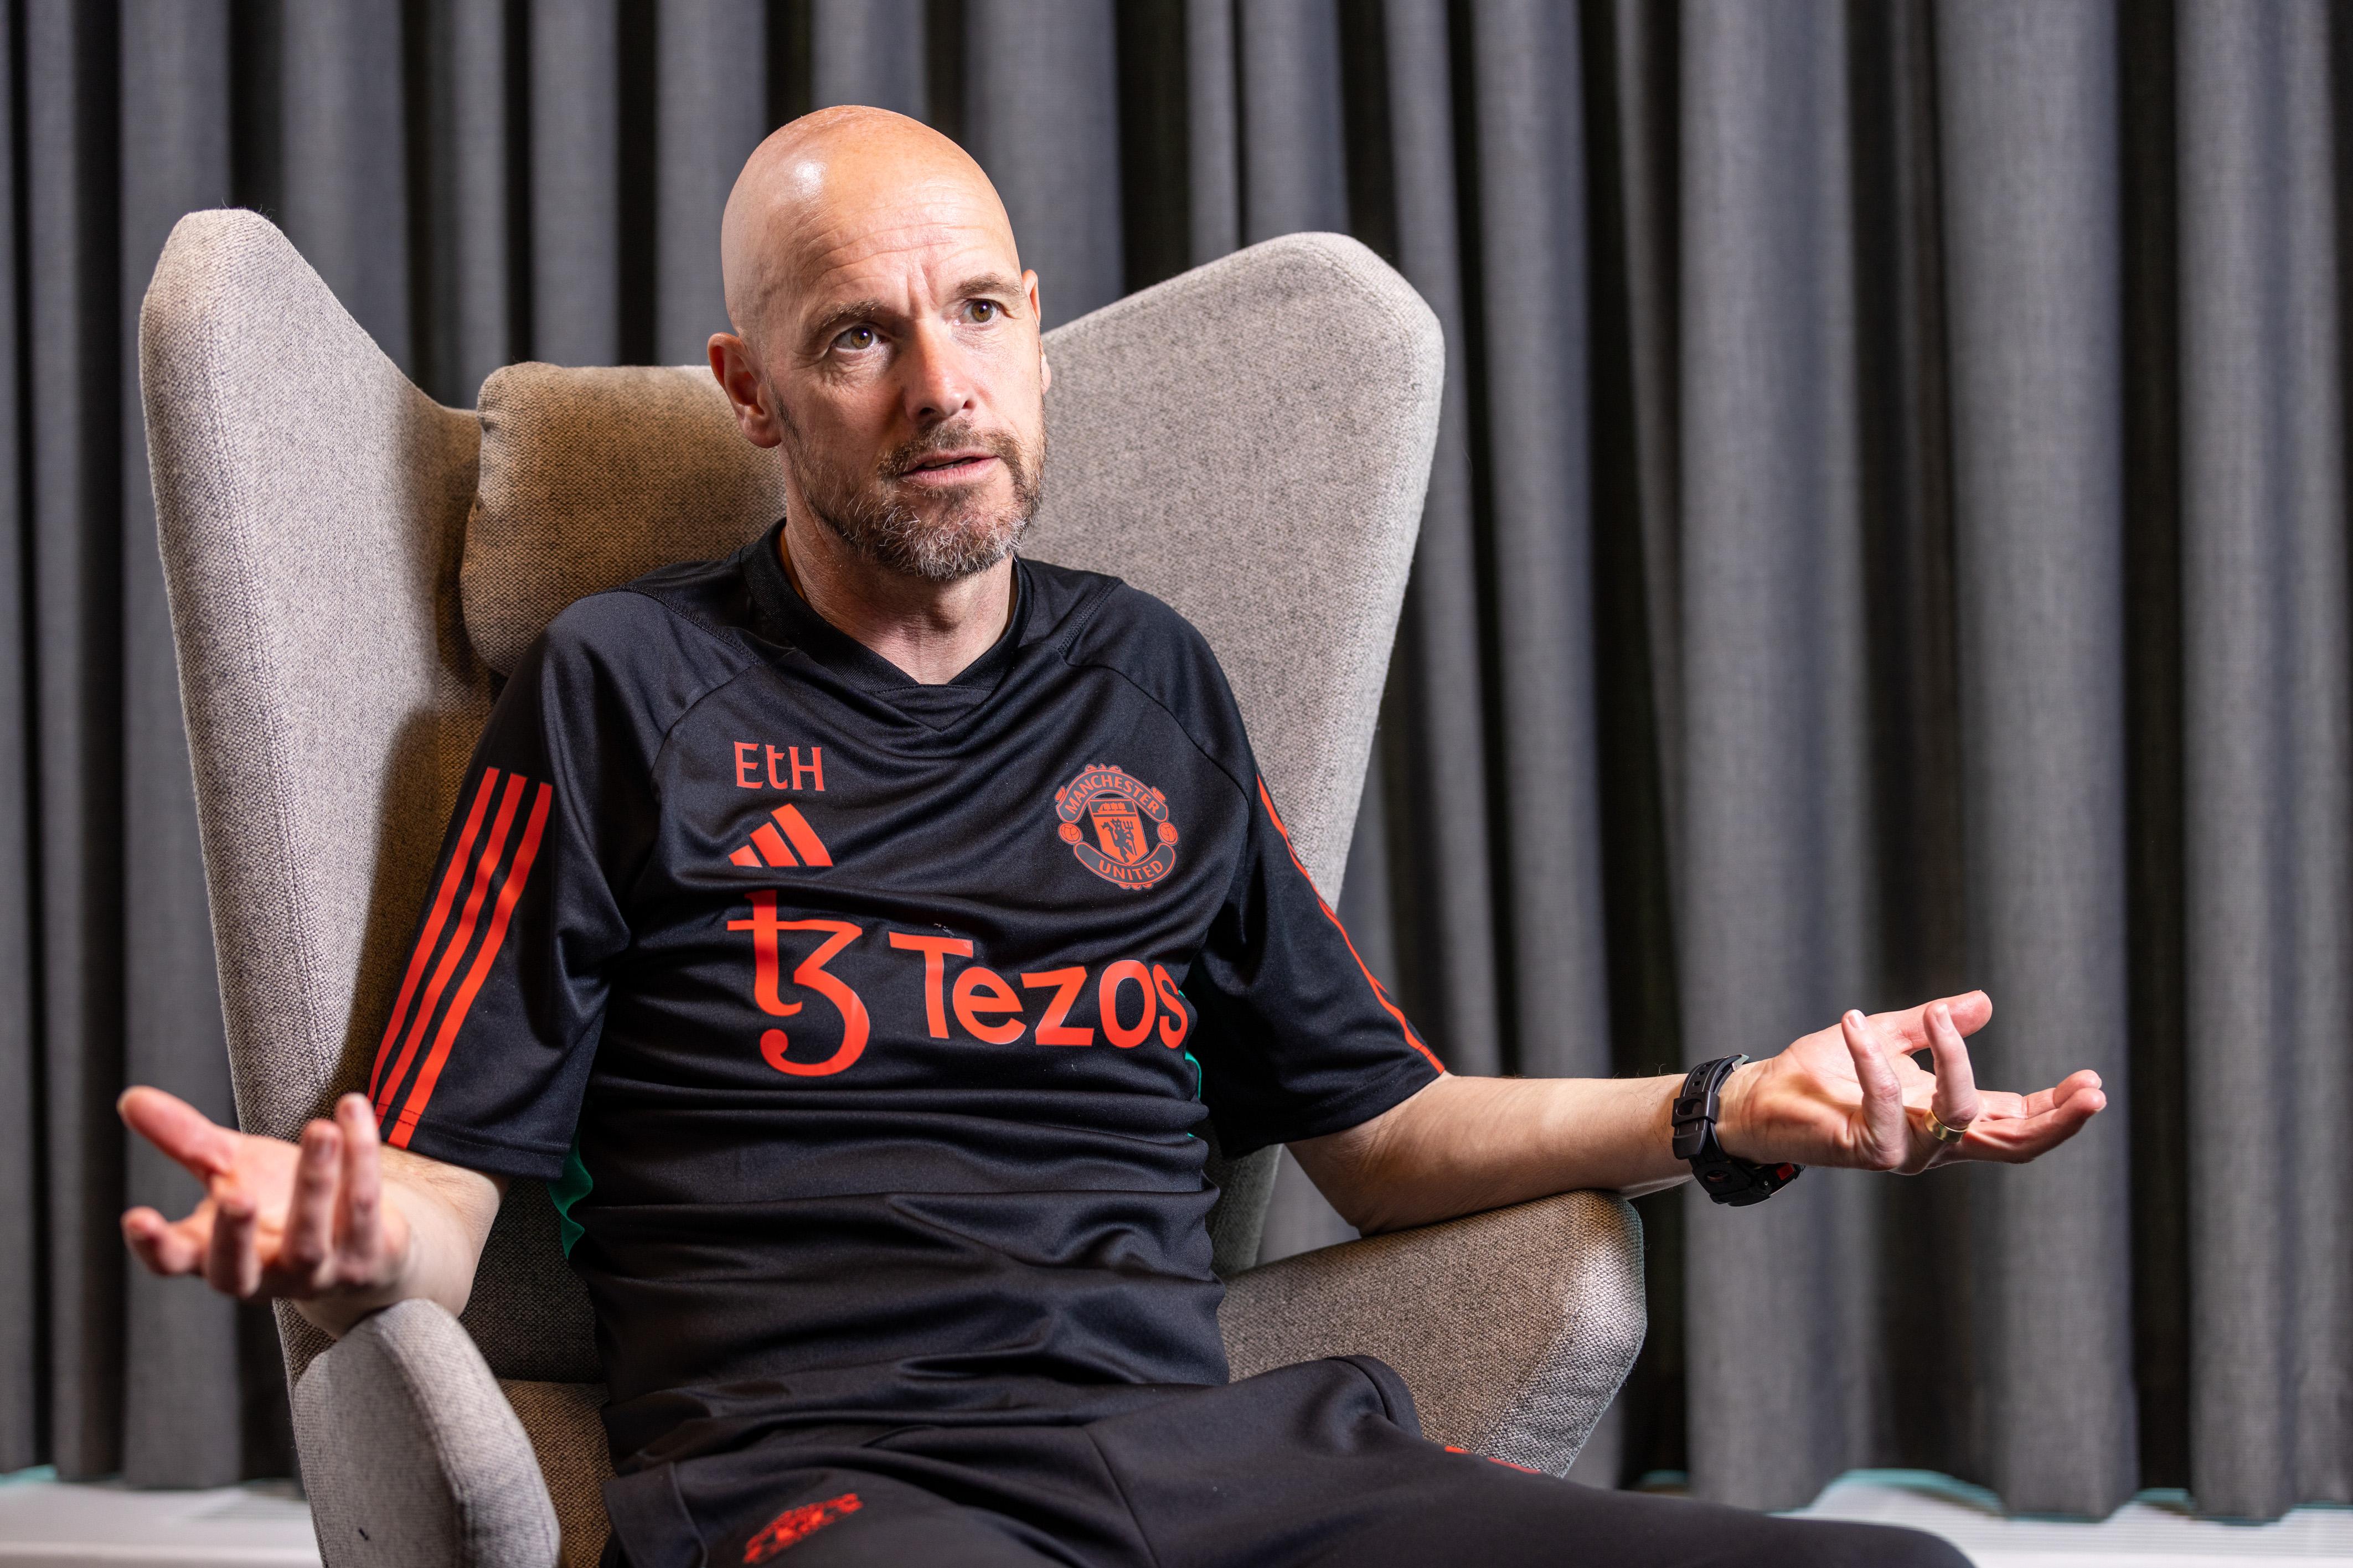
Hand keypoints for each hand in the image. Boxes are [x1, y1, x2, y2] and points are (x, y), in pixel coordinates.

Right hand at [119, 1087, 409, 1303]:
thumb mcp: (231, 1170)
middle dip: (233, 1235)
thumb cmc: (280, 1203)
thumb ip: (187, 1141)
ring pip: (310, 1238)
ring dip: (315, 1182)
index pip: (174, 1262)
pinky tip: (353, 1112)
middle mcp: (264, 1273)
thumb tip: (131, 1098)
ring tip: (319, 1129)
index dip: (154, 1246)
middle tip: (234, 1195)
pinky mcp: (367, 1257)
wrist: (364, 1241)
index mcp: (216, 1255)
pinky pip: (364, 1208)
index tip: (135, 1217)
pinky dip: (362, 1159)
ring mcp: (316, 1273)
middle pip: (238, 1271)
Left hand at [1715, 991, 2105, 1174]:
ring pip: (1959, 1117)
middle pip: (2013, 1142)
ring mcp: (1904, 1151)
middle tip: (2092, 1090)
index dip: (2058, 1109)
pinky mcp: (1866, 1150)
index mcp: (1947, 1119)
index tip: (2094, 1084)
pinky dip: (1874, 1060)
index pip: (2016, 1121)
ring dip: (1957, 1060)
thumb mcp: (1887, 1040)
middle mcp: (1934, 1143)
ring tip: (1941, 1012)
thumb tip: (1981, 1003)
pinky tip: (1854, 1023)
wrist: (1758, 1100)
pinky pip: (1887, 1105)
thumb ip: (1933, 1028)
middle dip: (2055, 1118)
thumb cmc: (1819, 1075)